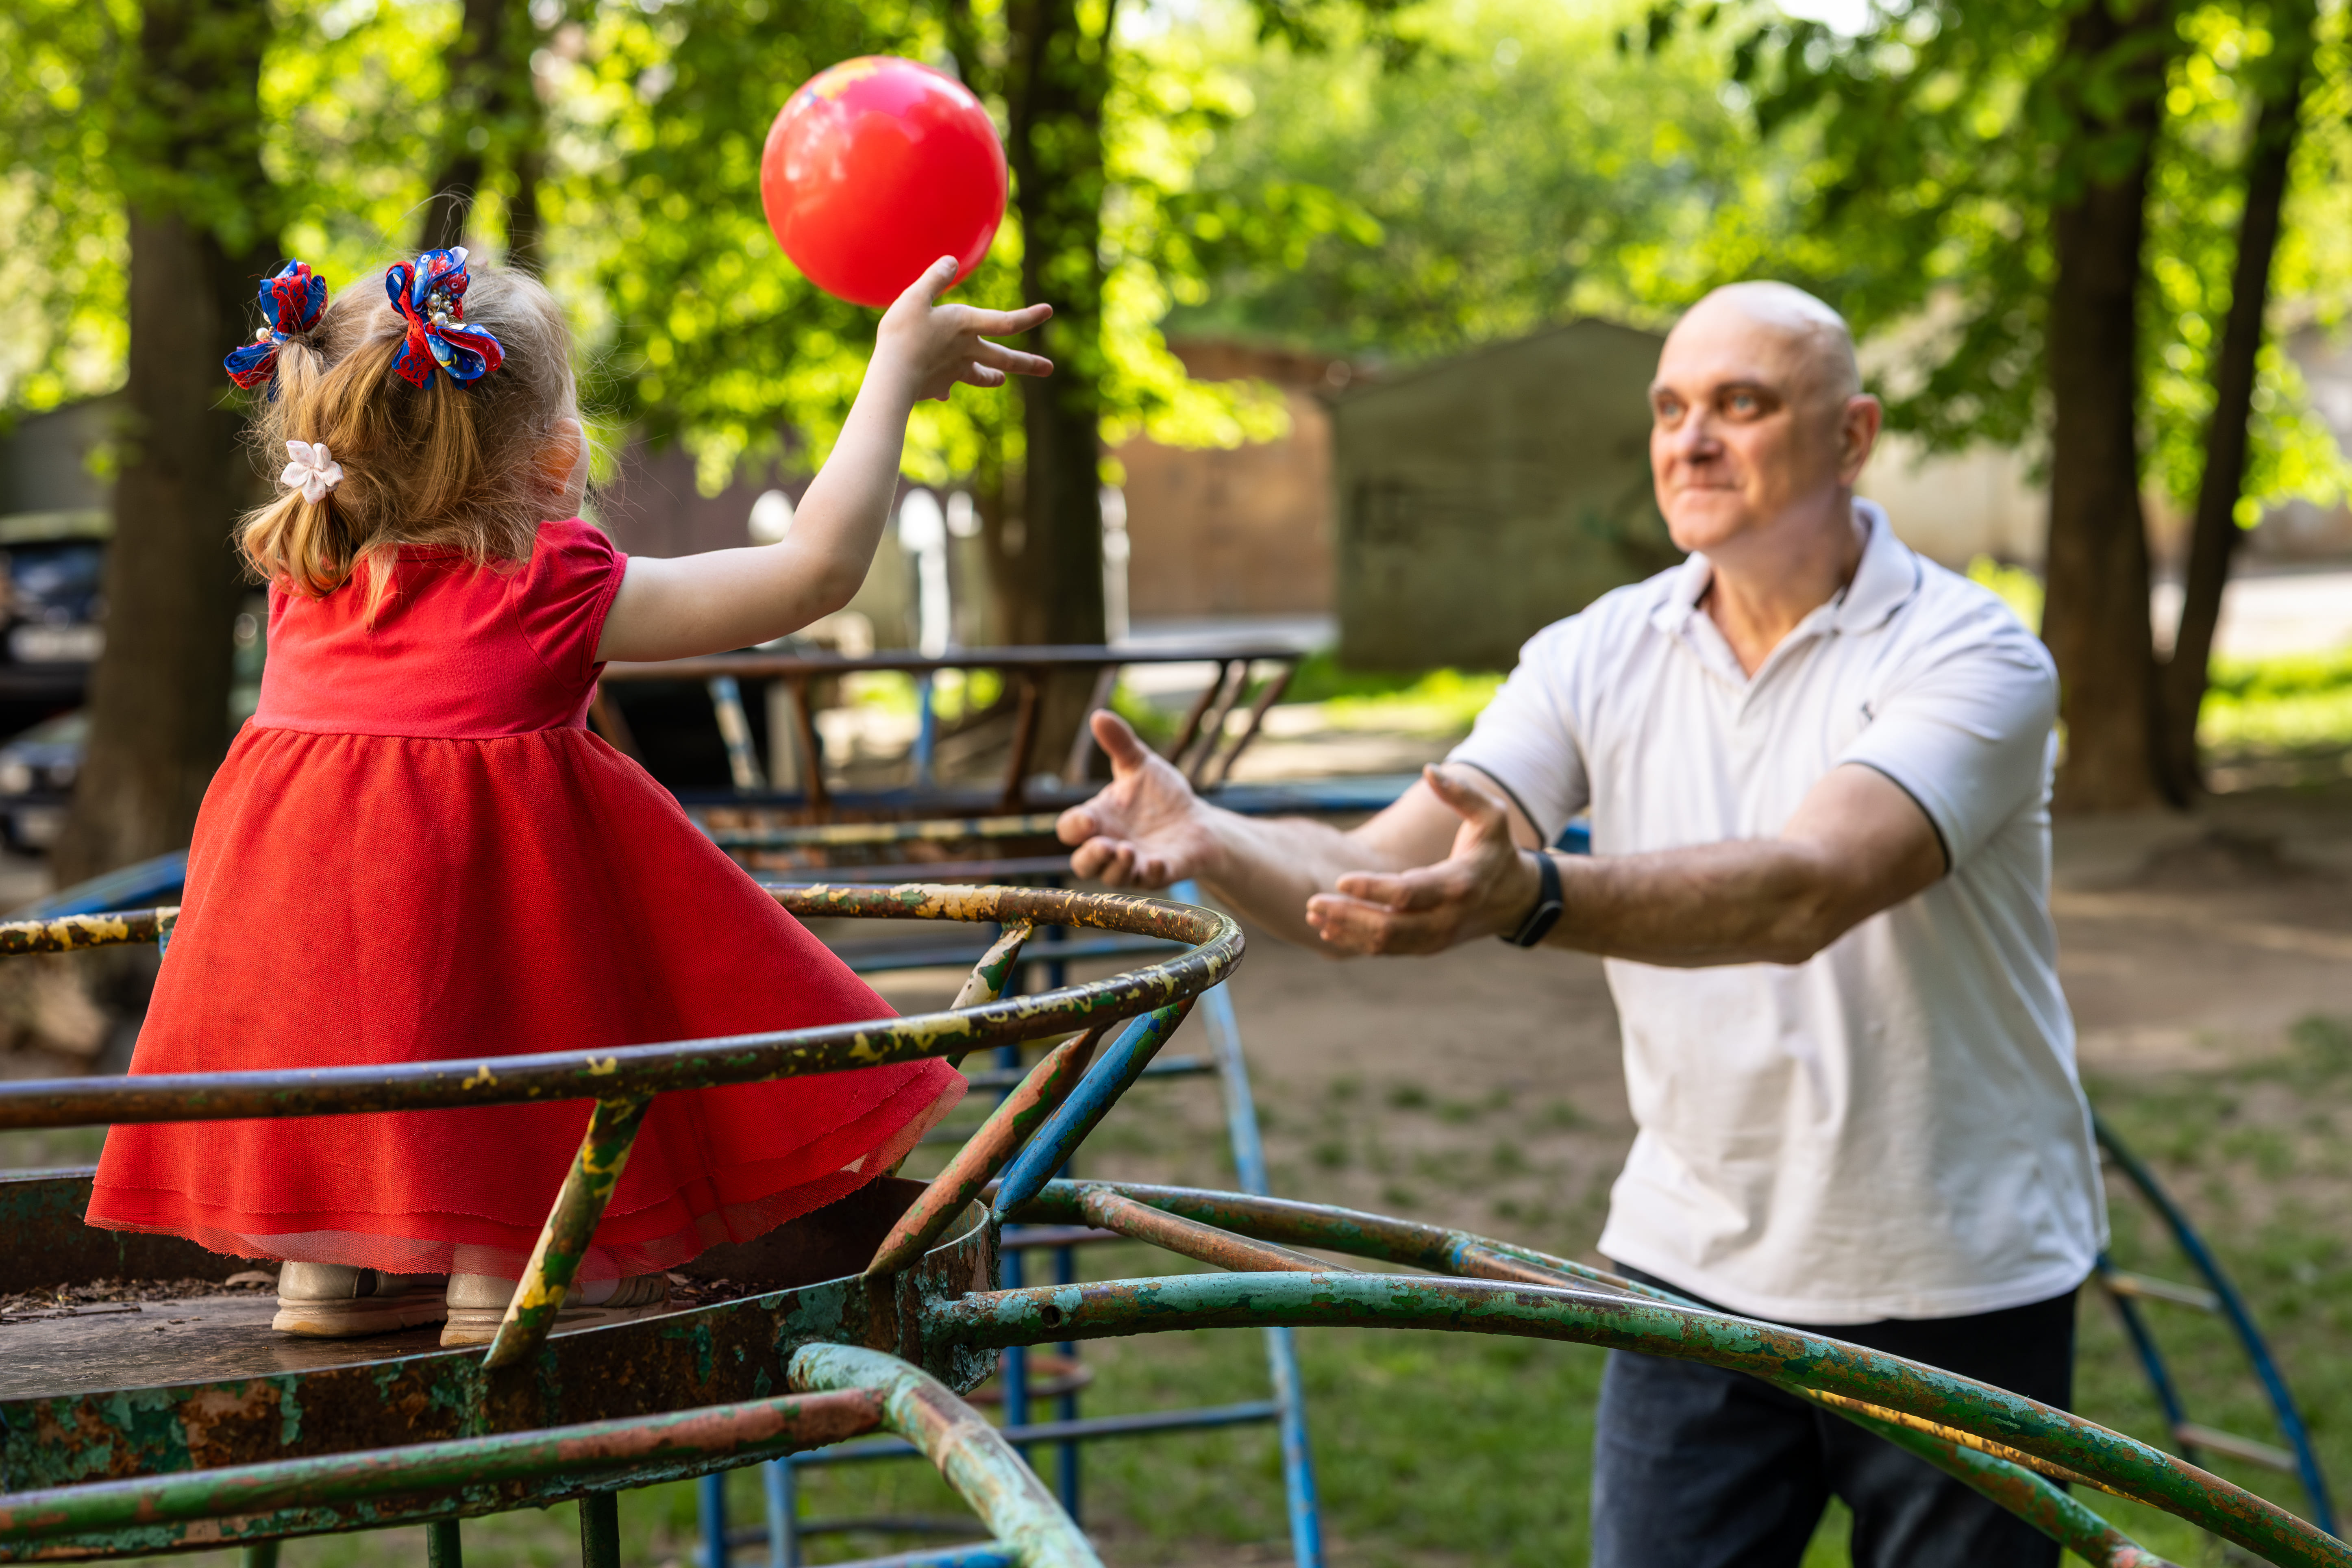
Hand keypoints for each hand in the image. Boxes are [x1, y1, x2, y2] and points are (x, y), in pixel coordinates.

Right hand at [875, 258, 1053, 403]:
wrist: (892, 378)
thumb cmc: (903, 335)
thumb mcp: (914, 298)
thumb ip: (934, 279)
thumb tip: (952, 260)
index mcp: (965, 326)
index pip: (1007, 321)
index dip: (1030, 316)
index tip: (1049, 311)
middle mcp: (967, 351)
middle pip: (1005, 358)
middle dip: (1029, 363)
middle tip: (1049, 369)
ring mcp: (955, 370)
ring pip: (982, 375)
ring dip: (993, 377)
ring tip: (1001, 379)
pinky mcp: (939, 384)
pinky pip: (947, 385)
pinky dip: (946, 386)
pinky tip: (943, 393)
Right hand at [1056, 712, 1221, 887]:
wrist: (1196, 819)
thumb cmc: (1161, 795)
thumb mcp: (1140, 765)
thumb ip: (1120, 744)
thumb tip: (1099, 715)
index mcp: (1098, 820)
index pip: (1070, 830)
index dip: (1075, 828)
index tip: (1089, 820)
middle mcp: (1109, 847)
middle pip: (1082, 864)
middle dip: (1089, 858)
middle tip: (1104, 844)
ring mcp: (1132, 865)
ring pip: (1111, 878)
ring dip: (1116, 867)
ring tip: (1127, 850)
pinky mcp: (1159, 874)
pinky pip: (1148, 882)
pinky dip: (1150, 874)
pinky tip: (1156, 862)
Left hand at [1304, 766, 1542, 954]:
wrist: (1515, 900)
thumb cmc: (1496, 849)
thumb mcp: (1491, 816)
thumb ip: (1461, 793)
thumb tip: (1429, 769)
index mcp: (1461, 884)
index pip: (1409, 893)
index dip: (1374, 889)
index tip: (1341, 880)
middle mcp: (1447, 918)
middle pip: (1390, 927)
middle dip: (1349, 916)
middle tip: (1313, 903)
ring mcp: (1436, 938)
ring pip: (1385, 944)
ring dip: (1347, 930)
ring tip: (1314, 914)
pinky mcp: (1426, 947)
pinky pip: (1387, 950)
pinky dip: (1356, 941)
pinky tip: (1329, 928)